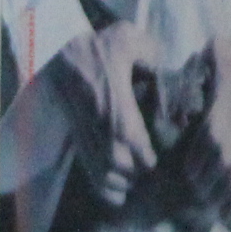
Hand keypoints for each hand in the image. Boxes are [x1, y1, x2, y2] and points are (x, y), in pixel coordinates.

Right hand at [71, 21, 160, 209]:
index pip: (137, 147)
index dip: (150, 158)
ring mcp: (87, 136)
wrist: (59, 54)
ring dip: (122, 183)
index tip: (162, 159)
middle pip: (122, 167)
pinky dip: (103, 188)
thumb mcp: (127, 39)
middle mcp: (100, 128)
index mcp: (116, 107)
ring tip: (138, 183)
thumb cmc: (97, 47)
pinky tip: (118, 192)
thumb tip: (172, 68)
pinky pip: (90, 173)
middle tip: (157, 173)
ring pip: (105, 175)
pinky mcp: (78, 140)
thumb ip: (152, 53)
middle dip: (140, 174)